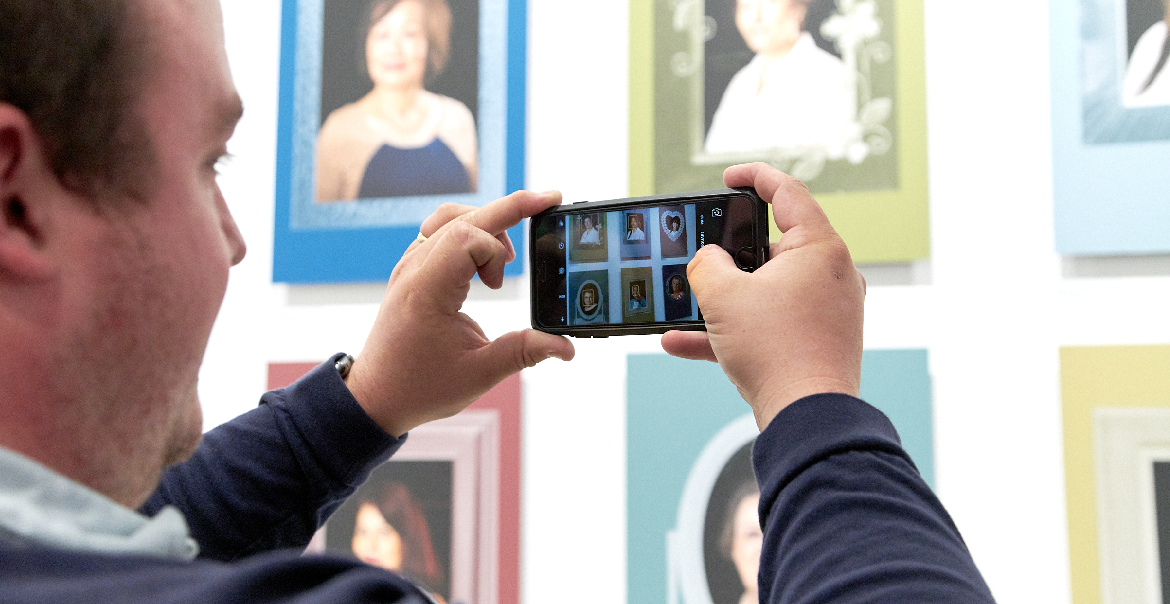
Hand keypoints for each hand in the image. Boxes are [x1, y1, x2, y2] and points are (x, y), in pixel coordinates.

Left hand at [345, 191, 575, 436]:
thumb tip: (565, 347)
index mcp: (427, 290)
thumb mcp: (478, 374)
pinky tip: (484, 263)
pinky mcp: (411, 271)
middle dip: (510, 208)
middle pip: (463, 217)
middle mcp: (414, 270)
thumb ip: (523, 352)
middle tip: (547, 201)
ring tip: (506, 260)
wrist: (375, 396)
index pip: (467, 236)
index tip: (504, 282)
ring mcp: (409, 267)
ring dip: (485, 225)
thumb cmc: (420, 386)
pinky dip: (469, 235)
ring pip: (449, 218)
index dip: (498, 249)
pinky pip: (439, 232)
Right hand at [661, 163, 864, 429]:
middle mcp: (832, 275)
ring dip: (723, 299)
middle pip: (773, 247)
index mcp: (819, 249)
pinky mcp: (817, 342)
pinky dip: (732, 330)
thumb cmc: (776, 351)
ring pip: (766, 291)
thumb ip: (706, 265)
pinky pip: (769, 324)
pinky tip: (683, 342)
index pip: (788, 192)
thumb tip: (708, 262)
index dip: (754, 177)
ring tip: (686, 306)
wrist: (806, 418)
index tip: (729, 178)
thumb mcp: (723, 296)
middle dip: (729, 255)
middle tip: (702, 256)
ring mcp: (827, 310)